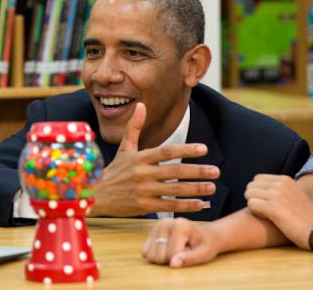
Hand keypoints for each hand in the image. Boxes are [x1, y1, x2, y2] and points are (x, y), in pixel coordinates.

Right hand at [90, 103, 219, 216]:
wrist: (96, 195)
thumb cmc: (114, 170)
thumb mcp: (124, 148)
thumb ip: (135, 127)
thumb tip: (141, 105)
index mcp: (140, 157)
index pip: (167, 151)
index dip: (186, 150)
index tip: (204, 149)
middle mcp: (142, 173)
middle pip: (175, 172)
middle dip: (197, 171)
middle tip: (216, 171)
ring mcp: (143, 191)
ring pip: (174, 190)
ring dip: (196, 189)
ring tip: (212, 187)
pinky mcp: (143, 207)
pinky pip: (169, 206)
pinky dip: (186, 205)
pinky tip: (201, 204)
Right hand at [142, 218, 220, 267]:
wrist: (205, 235)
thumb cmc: (206, 244)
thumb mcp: (203, 254)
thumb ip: (189, 259)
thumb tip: (172, 264)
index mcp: (180, 225)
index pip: (172, 255)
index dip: (181, 258)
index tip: (190, 249)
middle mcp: (165, 222)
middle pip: (159, 256)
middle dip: (171, 259)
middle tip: (182, 250)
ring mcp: (156, 226)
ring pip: (150, 256)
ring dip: (163, 257)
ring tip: (175, 249)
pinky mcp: (151, 232)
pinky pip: (145, 252)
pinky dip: (155, 255)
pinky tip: (167, 248)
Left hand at [244, 174, 312, 247]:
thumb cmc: (306, 218)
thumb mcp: (294, 196)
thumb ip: (280, 191)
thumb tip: (262, 192)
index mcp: (285, 179)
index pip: (257, 179)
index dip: (258, 192)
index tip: (267, 203)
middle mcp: (280, 184)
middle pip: (251, 186)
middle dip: (254, 199)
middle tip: (264, 211)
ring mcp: (277, 195)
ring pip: (249, 195)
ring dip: (254, 206)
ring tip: (267, 215)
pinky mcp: (273, 208)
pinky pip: (251, 205)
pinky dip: (255, 213)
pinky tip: (267, 219)